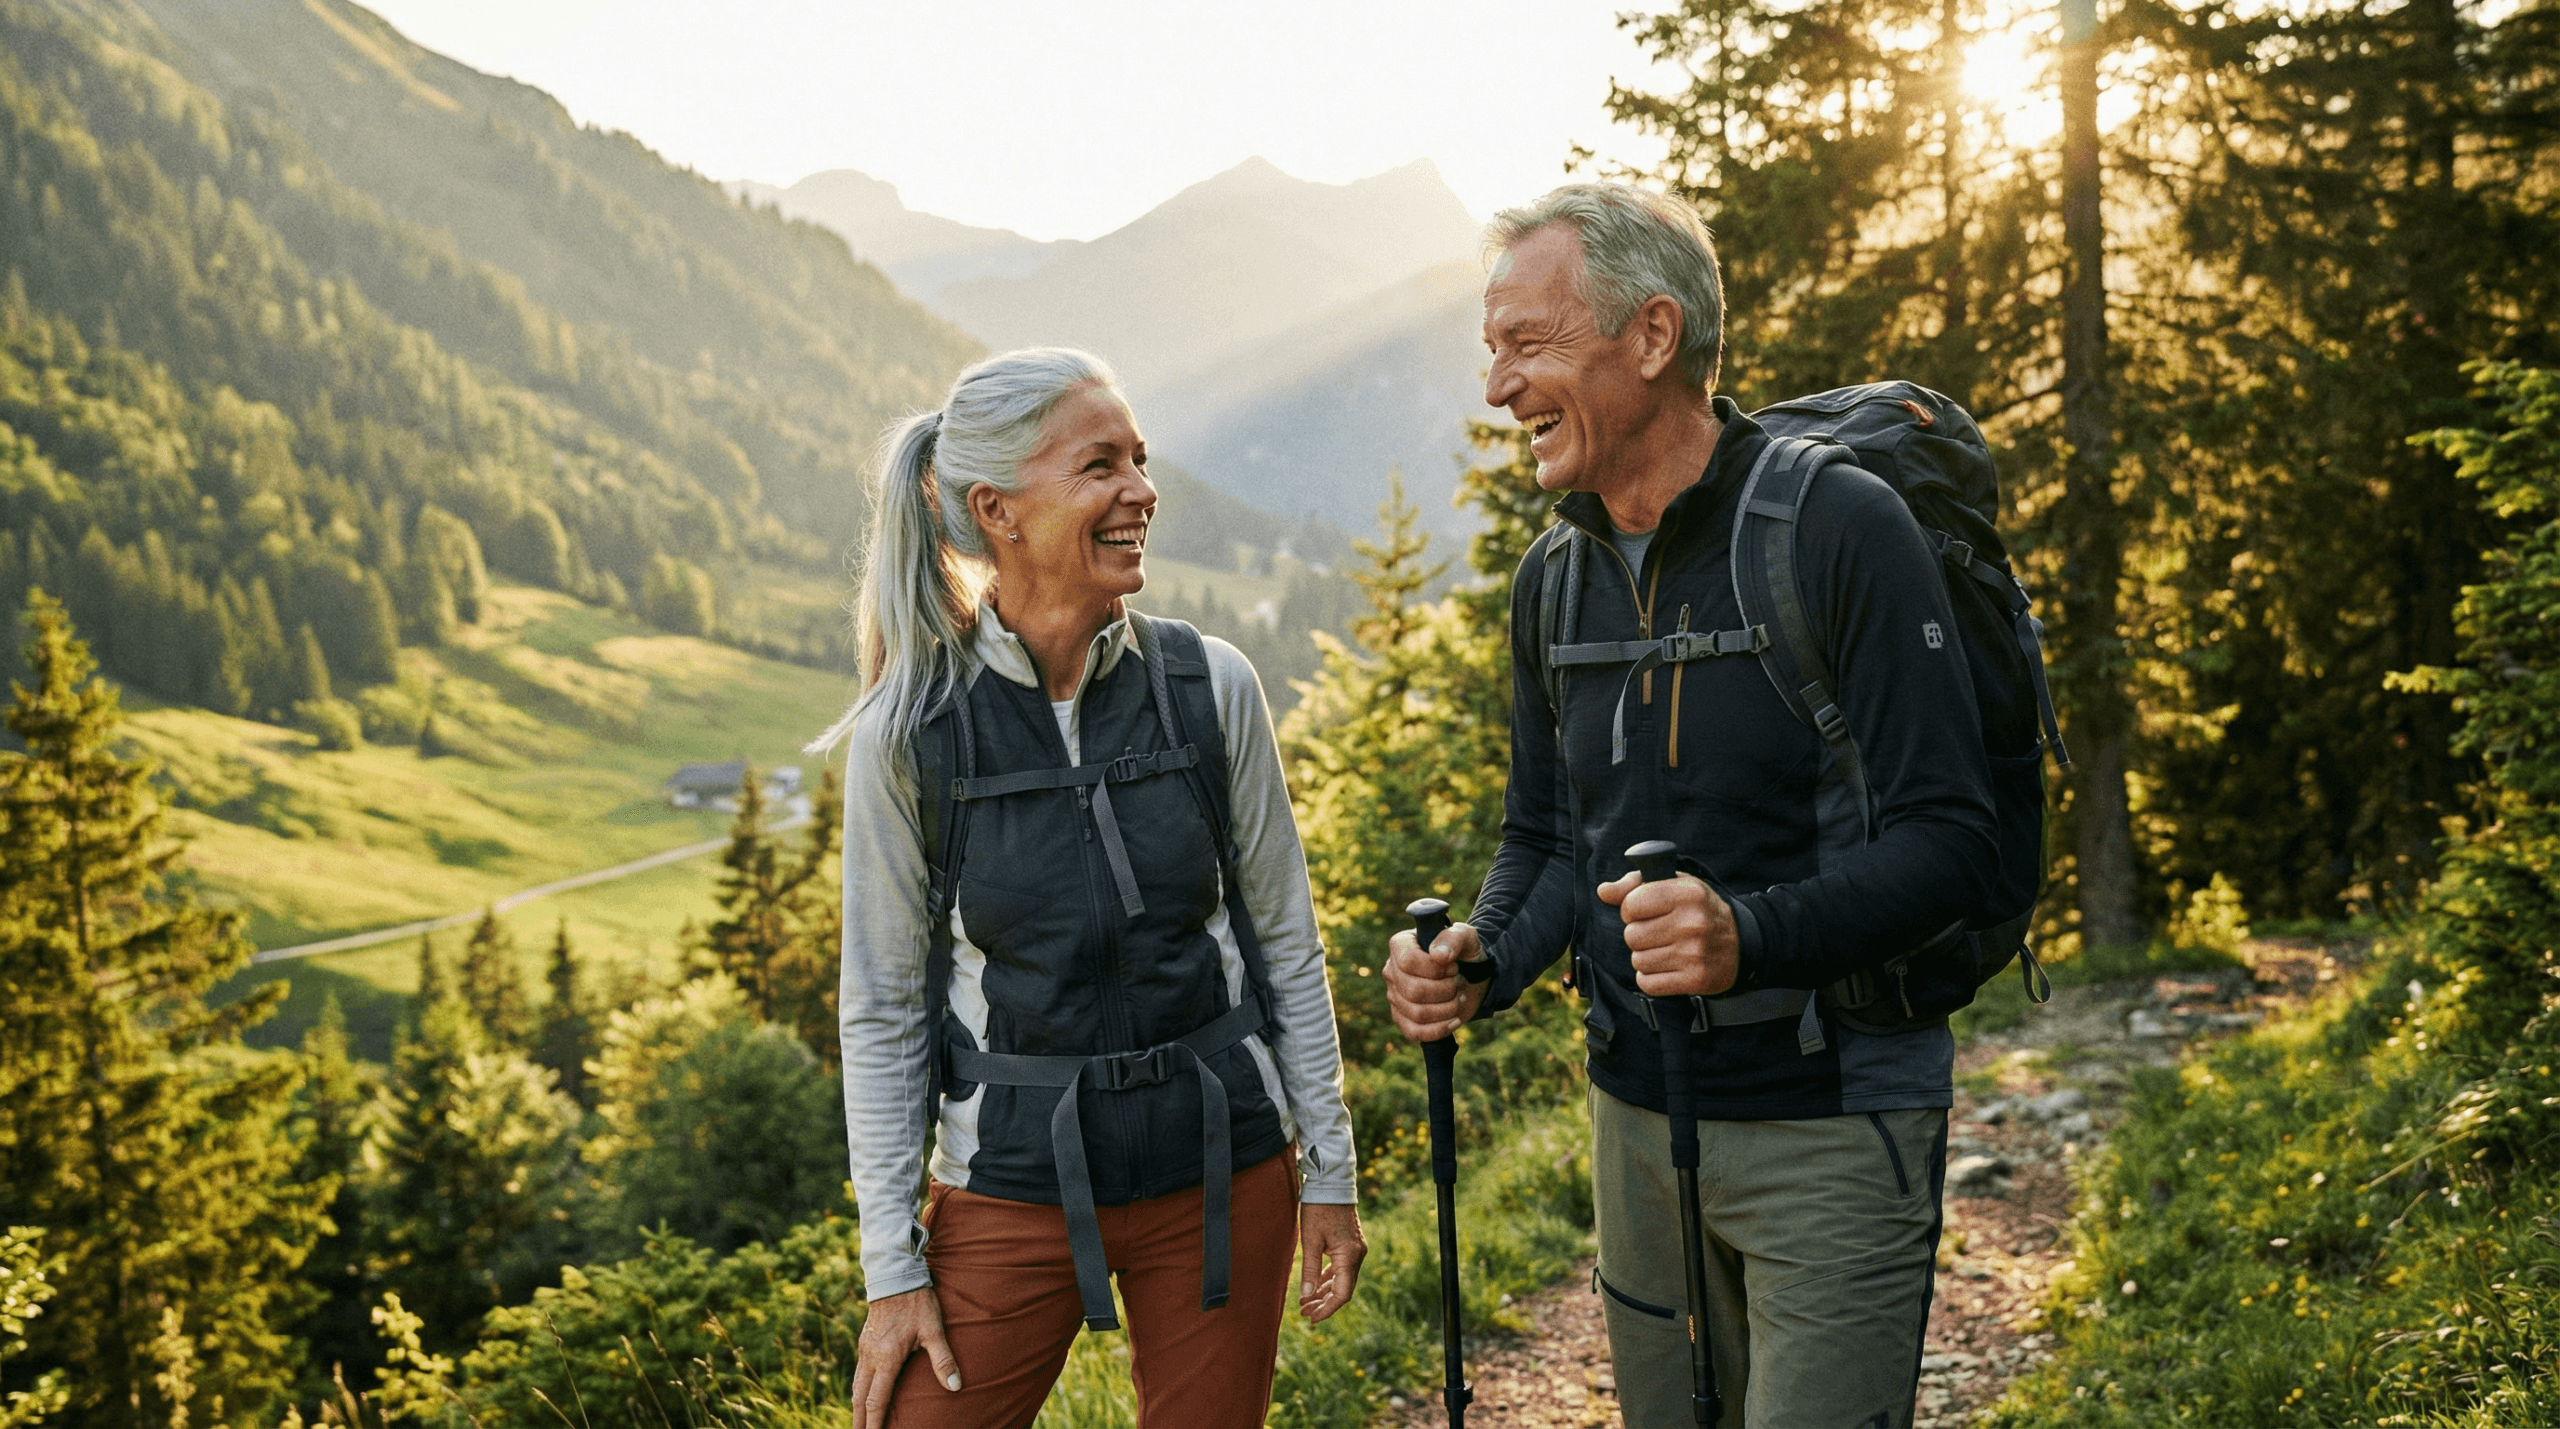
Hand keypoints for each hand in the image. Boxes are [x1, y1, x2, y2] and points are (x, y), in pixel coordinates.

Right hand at [851, 1285, 959, 1428]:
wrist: (895, 1276)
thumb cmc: (917, 1303)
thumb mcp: (934, 1330)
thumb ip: (943, 1359)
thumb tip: (956, 1386)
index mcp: (887, 1358)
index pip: (876, 1400)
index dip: (874, 1422)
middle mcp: (870, 1357)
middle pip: (860, 1398)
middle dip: (859, 1421)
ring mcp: (864, 1349)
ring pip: (856, 1386)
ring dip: (857, 1407)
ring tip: (860, 1423)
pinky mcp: (864, 1342)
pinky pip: (858, 1373)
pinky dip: (858, 1391)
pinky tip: (863, 1395)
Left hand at [1297, 1202, 1366, 1321]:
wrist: (1330, 1183)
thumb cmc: (1318, 1208)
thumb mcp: (1310, 1240)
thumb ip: (1310, 1270)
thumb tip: (1307, 1296)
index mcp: (1349, 1256)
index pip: (1342, 1294)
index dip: (1327, 1309)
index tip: (1311, 1318)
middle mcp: (1357, 1255)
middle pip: (1343, 1289)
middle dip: (1323, 1303)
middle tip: (1303, 1313)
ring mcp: (1356, 1249)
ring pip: (1342, 1280)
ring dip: (1325, 1292)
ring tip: (1305, 1303)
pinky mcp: (1350, 1244)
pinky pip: (1341, 1268)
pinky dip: (1328, 1279)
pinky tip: (1315, 1286)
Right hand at [1384, 921, 1488, 1040]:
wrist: (1471, 975)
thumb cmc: (1464, 953)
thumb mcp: (1466, 937)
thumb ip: (1453, 938)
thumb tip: (1438, 955)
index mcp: (1400, 945)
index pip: (1408, 961)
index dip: (1435, 969)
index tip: (1453, 967)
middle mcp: (1392, 970)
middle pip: (1413, 990)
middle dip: (1446, 990)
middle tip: (1459, 982)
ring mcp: (1394, 996)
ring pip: (1417, 1013)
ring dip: (1448, 1009)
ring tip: (1459, 998)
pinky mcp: (1402, 1018)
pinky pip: (1415, 1032)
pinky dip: (1440, 1029)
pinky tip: (1455, 1020)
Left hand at [1597, 869, 1738, 997]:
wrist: (1741, 944)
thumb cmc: (1700, 910)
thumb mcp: (1675, 885)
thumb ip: (1635, 884)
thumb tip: (1603, 891)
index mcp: (1687, 894)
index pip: (1631, 905)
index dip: (1631, 910)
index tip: (1645, 912)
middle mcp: (1692, 923)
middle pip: (1631, 935)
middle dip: (1639, 935)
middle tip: (1659, 933)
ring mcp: (1695, 954)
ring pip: (1638, 960)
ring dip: (1646, 957)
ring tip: (1666, 950)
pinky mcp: (1695, 980)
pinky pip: (1648, 983)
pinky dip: (1651, 978)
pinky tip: (1668, 967)